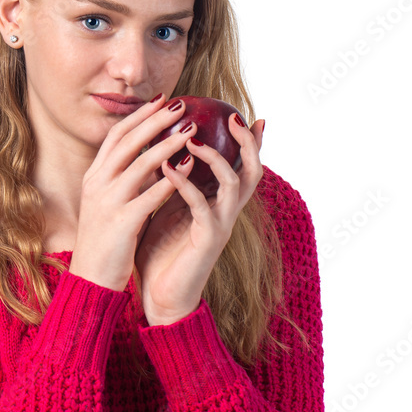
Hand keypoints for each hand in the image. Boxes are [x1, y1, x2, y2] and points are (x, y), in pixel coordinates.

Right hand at [69, 95, 202, 291]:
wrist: (91, 279)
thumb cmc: (105, 242)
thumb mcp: (111, 203)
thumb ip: (128, 181)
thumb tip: (155, 159)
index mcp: (93, 177)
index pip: (116, 136)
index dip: (139, 115)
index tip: (162, 100)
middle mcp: (97, 184)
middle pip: (128, 141)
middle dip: (156, 119)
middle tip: (182, 104)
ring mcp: (107, 202)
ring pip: (140, 163)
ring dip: (168, 143)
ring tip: (192, 129)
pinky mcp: (121, 222)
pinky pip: (149, 195)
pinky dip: (170, 178)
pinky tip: (189, 167)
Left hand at [134, 113, 264, 324]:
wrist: (158, 296)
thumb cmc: (160, 253)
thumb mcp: (165, 209)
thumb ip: (172, 184)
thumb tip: (159, 153)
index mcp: (218, 203)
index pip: (241, 166)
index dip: (249, 142)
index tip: (245, 114)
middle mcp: (226, 212)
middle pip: (252, 170)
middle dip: (247, 142)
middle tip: (235, 118)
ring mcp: (219, 225)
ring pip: (234, 183)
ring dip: (214, 158)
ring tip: (191, 138)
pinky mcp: (206, 239)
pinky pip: (201, 206)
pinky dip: (185, 184)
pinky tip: (167, 168)